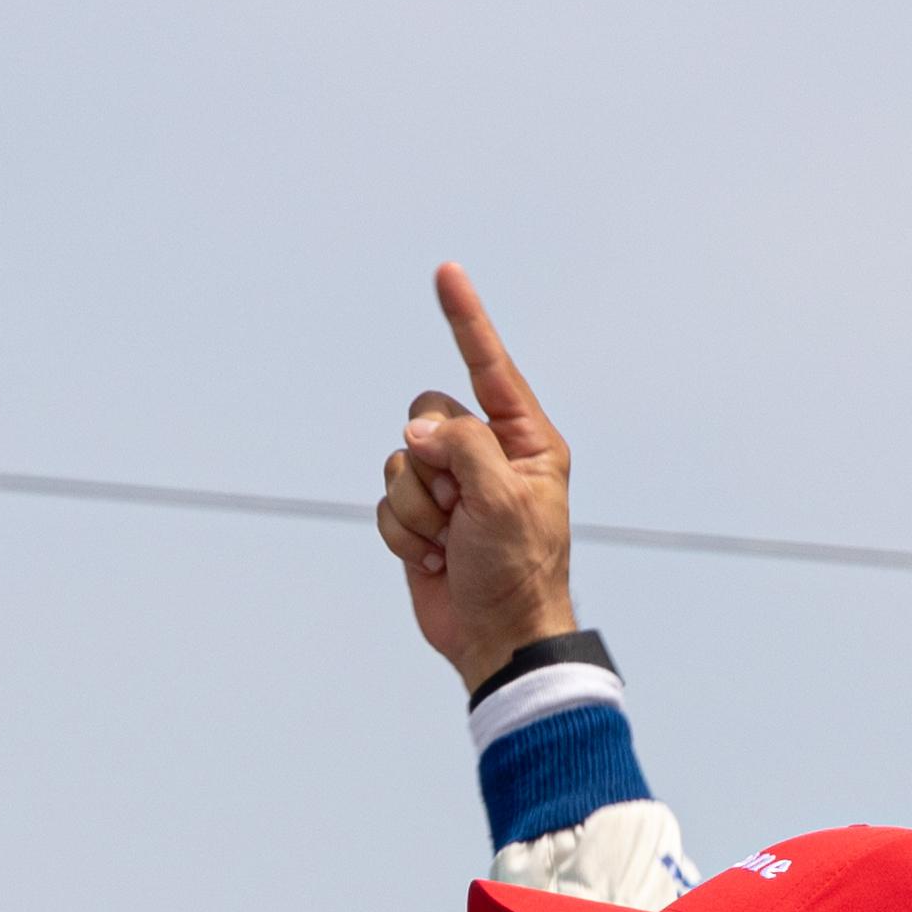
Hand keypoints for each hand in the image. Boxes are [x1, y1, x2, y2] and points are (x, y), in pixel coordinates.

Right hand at [374, 261, 580, 688]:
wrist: (496, 639)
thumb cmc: (517, 569)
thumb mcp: (503, 498)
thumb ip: (461, 446)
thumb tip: (413, 436)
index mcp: (524, 440)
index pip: (489, 367)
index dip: (466, 320)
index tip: (446, 271)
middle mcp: (486, 454)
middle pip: (428, 415)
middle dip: (433, 464)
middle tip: (460, 509)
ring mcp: (450, 486)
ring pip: (400, 461)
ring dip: (418, 508)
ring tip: (450, 542)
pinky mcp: (420, 519)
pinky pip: (386, 503)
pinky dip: (402, 534)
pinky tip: (434, 561)